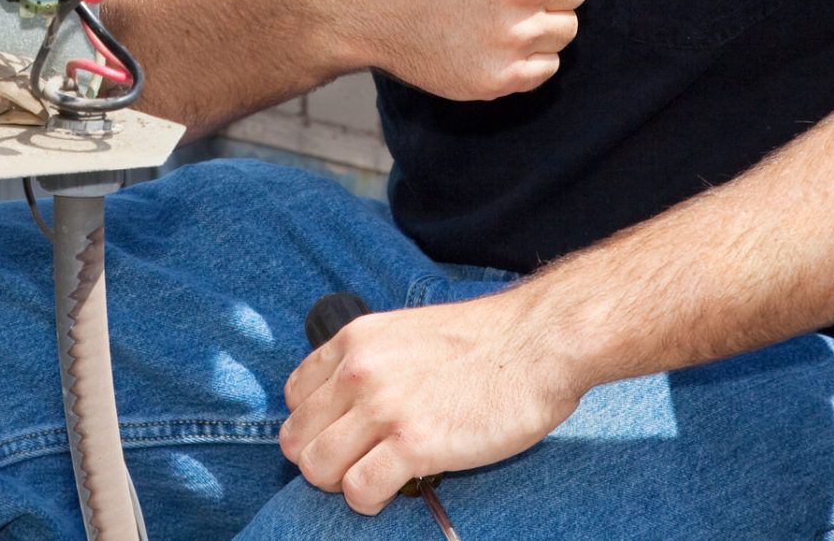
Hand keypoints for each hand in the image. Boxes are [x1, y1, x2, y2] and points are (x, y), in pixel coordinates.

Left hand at [280, 288, 588, 513]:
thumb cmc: (487, 342)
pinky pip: (359, 489)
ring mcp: (384, 407)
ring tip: (374, 479)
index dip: (314, 425)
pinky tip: (393, 490)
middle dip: (323, 460)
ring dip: (341, 484)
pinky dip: (369, 500)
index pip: (295, 396)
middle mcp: (359, 371)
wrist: (539, 342)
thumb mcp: (409, 332)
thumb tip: (353, 402)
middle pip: (299, 437)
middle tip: (357, 466)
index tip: (340, 437)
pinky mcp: (414, 443)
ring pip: (318, 467)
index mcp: (356, 340)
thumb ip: (374, 361)